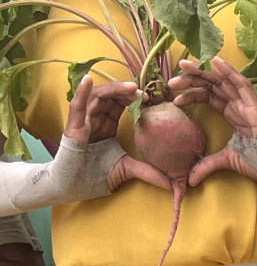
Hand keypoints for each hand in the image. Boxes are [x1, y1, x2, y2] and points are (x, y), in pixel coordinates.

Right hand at [63, 77, 170, 191]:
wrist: (77, 185)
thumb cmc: (97, 173)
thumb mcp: (128, 169)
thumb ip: (149, 173)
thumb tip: (173, 183)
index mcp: (107, 123)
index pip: (120, 103)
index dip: (133, 98)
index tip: (149, 97)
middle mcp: (95, 118)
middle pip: (110, 96)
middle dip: (126, 91)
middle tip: (143, 91)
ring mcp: (83, 120)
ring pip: (97, 97)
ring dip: (113, 90)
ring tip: (130, 87)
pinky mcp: (73, 126)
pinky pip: (76, 106)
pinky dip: (81, 92)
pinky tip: (88, 80)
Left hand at [169, 57, 256, 186]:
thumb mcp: (226, 161)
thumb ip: (207, 165)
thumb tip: (190, 179)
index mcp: (231, 113)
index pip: (207, 96)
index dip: (191, 93)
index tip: (175, 96)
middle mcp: (237, 104)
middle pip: (211, 84)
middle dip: (192, 79)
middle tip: (173, 79)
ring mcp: (246, 102)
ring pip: (222, 80)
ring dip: (203, 71)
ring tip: (185, 65)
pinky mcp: (254, 103)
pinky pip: (241, 83)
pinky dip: (228, 71)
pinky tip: (214, 61)